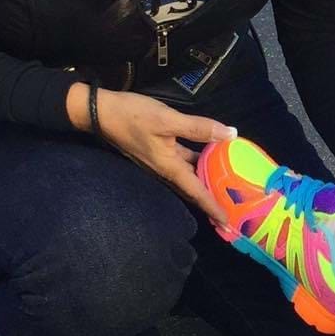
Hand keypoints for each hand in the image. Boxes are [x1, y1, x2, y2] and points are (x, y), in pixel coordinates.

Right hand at [69, 84, 234, 227]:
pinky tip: (211, 156)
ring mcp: (161, 162)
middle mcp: (165, 170)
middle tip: (234, 210)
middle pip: (194, 190)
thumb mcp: (168, 120)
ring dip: (207, 182)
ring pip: (189, 176)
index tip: (228, 223)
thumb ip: (199, 128)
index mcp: (169, 168)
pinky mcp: (158, 152)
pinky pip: (183, 163)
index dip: (213, 207)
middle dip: (212, 202)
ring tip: (228, 187)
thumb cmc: (132, 117)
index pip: (196, 193)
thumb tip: (230, 134)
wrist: (100, 112)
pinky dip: (198, 164)